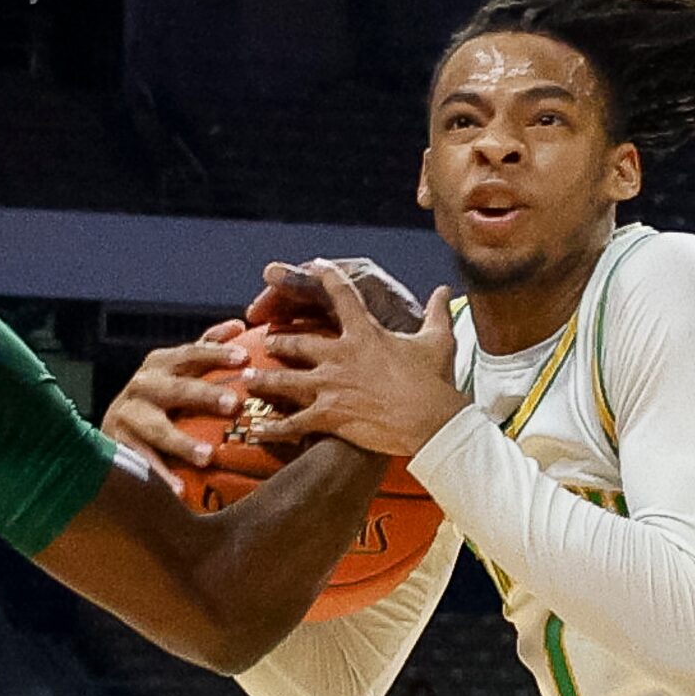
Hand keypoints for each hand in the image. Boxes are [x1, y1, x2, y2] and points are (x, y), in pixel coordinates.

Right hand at [98, 321, 246, 482]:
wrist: (114, 428)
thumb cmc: (160, 397)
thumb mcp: (178, 369)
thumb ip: (206, 347)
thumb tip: (239, 325)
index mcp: (160, 364)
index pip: (191, 353)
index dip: (216, 353)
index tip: (244, 358)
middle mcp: (142, 386)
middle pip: (176, 388)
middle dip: (204, 395)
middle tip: (233, 404)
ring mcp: (127, 416)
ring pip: (157, 429)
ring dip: (181, 442)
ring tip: (207, 457)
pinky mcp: (118, 445)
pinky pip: (142, 462)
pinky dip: (160, 475)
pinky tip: (179, 491)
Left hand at [245, 265, 468, 457]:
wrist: (430, 423)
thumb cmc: (434, 382)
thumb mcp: (438, 342)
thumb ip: (437, 313)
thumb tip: (445, 290)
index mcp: (365, 333)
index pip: (341, 295)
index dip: (324, 276)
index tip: (312, 265)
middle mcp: (340, 355)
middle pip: (298, 341)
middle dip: (279, 340)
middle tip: (266, 340)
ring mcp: (330, 385)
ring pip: (285, 379)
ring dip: (264, 378)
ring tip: (248, 378)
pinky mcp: (328, 414)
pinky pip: (292, 422)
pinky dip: (272, 428)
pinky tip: (256, 430)